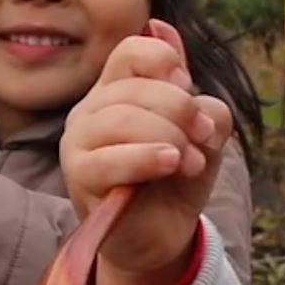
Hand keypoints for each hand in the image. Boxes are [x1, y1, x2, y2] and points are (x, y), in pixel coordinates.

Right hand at [61, 18, 232, 284]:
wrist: (162, 234)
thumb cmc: (177, 177)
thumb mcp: (205, 137)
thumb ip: (204, 103)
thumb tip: (184, 67)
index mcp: (117, 89)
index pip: (132, 51)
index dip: (165, 61)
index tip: (190, 89)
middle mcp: (91, 108)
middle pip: (135, 86)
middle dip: (181, 109)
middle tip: (205, 138)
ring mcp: (79, 141)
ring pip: (123, 118)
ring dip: (170, 136)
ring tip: (191, 162)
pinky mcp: (78, 175)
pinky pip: (109, 159)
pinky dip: (146, 158)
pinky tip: (171, 163)